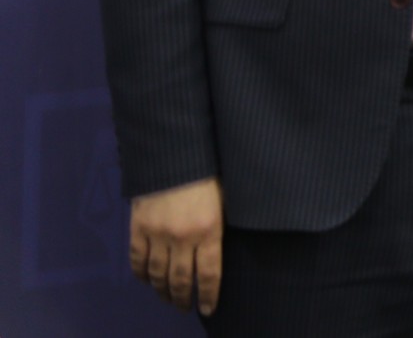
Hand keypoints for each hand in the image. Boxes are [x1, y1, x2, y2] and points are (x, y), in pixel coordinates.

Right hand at [129, 177, 222, 315]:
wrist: (173, 152)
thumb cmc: (208, 172)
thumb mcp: (225, 198)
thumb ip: (220, 225)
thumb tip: (220, 248)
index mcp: (209, 230)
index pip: (208, 273)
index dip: (207, 295)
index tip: (207, 309)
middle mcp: (182, 237)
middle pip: (180, 279)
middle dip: (182, 297)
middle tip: (184, 307)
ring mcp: (157, 234)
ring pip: (157, 273)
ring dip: (161, 290)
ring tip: (167, 298)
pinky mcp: (138, 227)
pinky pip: (137, 258)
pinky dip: (141, 273)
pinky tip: (146, 280)